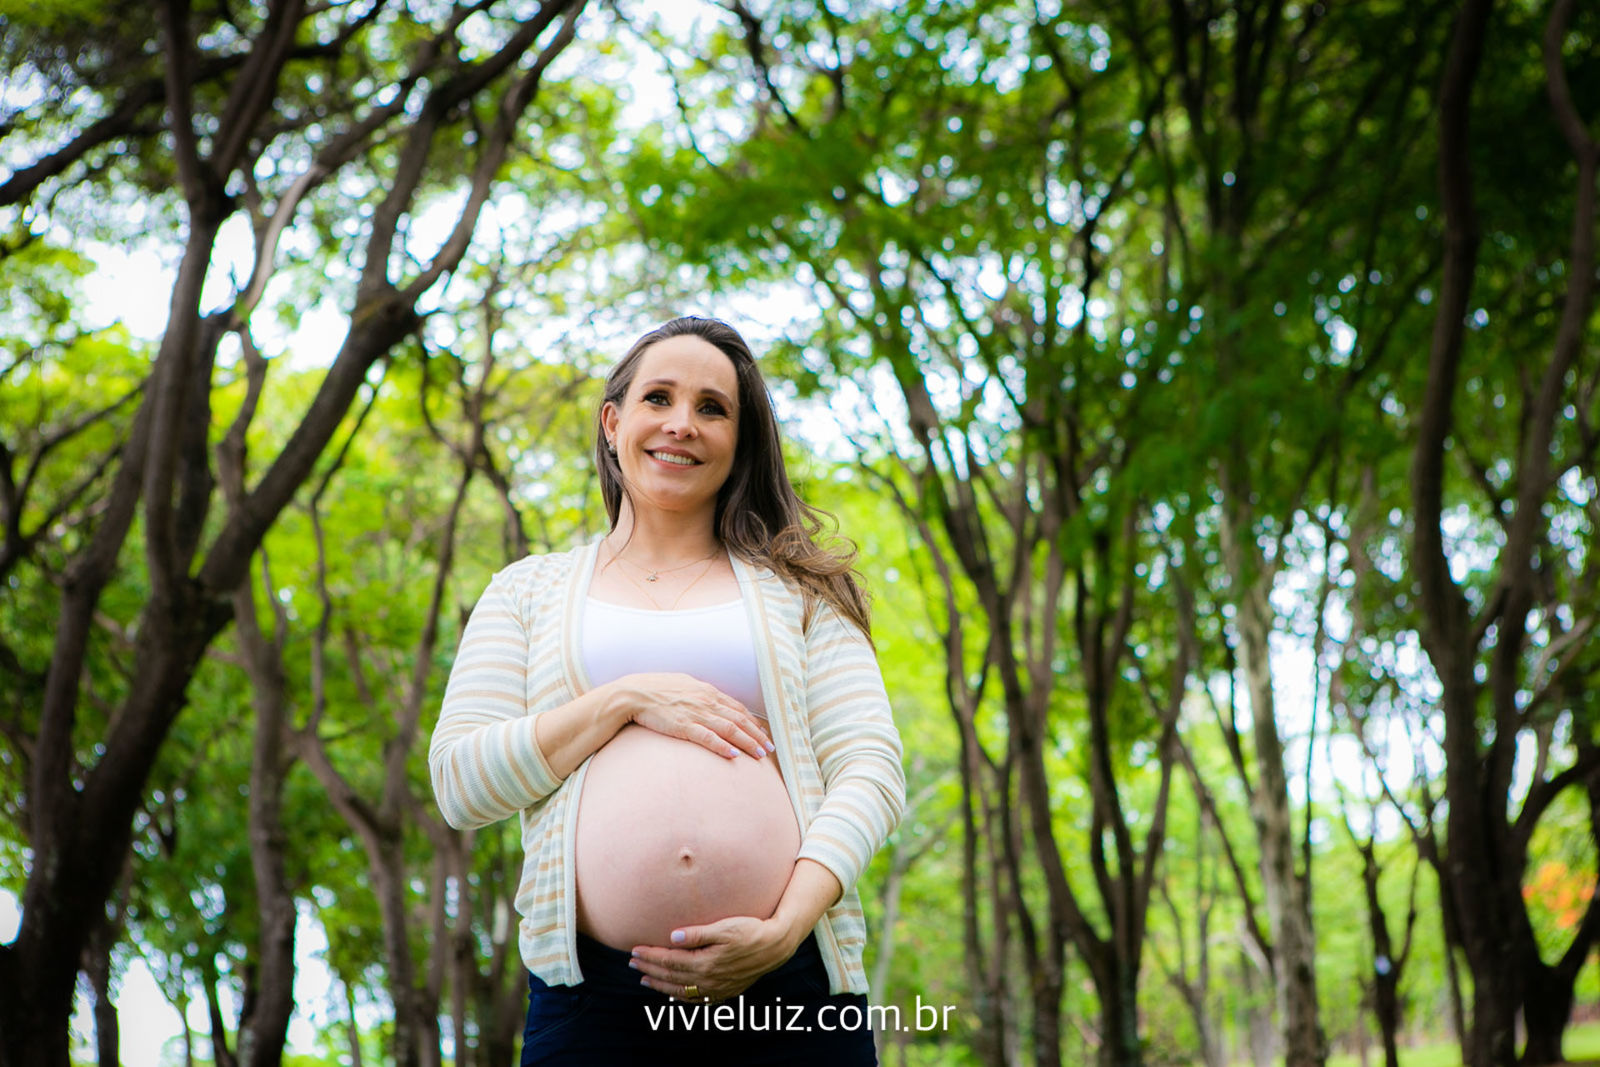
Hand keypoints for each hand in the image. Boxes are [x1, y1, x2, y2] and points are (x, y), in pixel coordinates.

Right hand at [611, 672, 773, 759]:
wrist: (634, 693)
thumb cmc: (656, 689)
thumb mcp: (684, 685)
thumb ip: (700, 694)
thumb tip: (712, 700)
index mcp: (707, 691)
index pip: (737, 708)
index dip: (753, 722)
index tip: (763, 733)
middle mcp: (707, 701)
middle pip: (739, 720)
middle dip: (757, 735)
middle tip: (769, 748)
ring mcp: (696, 713)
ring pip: (729, 729)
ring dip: (747, 743)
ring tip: (759, 754)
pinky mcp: (684, 726)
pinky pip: (708, 738)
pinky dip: (722, 746)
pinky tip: (733, 755)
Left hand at [628, 915, 799, 1001]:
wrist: (776, 946)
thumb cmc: (751, 930)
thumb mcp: (725, 927)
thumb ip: (698, 933)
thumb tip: (674, 936)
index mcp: (705, 962)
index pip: (670, 961)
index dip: (651, 956)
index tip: (635, 950)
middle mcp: (708, 979)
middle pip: (671, 977)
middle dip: (650, 970)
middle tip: (632, 963)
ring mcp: (716, 988)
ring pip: (680, 991)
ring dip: (660, 985)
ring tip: (644, 980)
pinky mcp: (725, 991)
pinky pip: (696, 999)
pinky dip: (680, 996)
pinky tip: (673, 993)